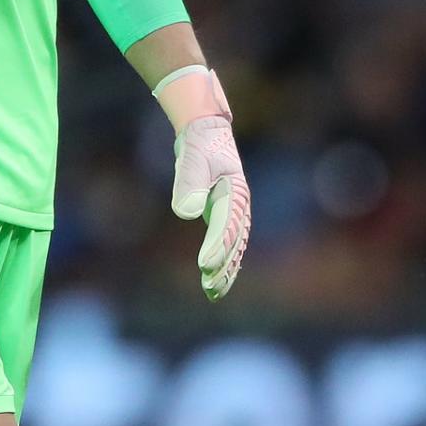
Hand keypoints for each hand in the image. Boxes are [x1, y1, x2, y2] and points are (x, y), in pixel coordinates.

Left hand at [153, 65, 250, 300]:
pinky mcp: (225, 215)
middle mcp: (239, 205)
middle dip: (224, 265)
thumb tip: (187, 212)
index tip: (204, 265)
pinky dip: (223, 262)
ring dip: (226, 270)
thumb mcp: (191, 158)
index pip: (227, 225)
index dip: (217, 247)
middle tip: (209, 285)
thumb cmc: (199, 145)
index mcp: (234, 192)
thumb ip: (188, 182)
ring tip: (213, 292)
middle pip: (235, 241)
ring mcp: (234, 212)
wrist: (206, 133)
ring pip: (234, 247)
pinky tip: (215, 281)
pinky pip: (228, 244)